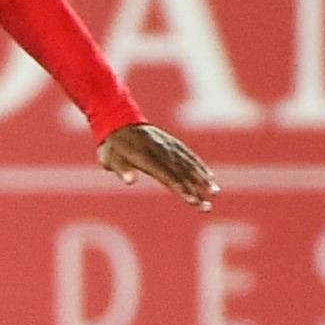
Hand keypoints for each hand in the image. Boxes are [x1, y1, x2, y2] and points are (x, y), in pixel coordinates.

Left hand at [97, 123, 218, 210]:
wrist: (117, 118)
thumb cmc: (112, 145)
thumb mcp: (110, 158)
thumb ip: (121, 169)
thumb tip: (130, 181)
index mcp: (146, 157)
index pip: (167, 176)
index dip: (181, 189)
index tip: (193, 201)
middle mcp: (161, 150)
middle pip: (182, 173)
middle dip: (196, 190)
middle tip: (207, 207)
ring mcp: (168, 145)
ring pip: (188, 163)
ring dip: (202, 178)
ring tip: (215, 192)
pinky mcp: (171, 142)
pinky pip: (188, 154)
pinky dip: (199, 165)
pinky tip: (208, 175)